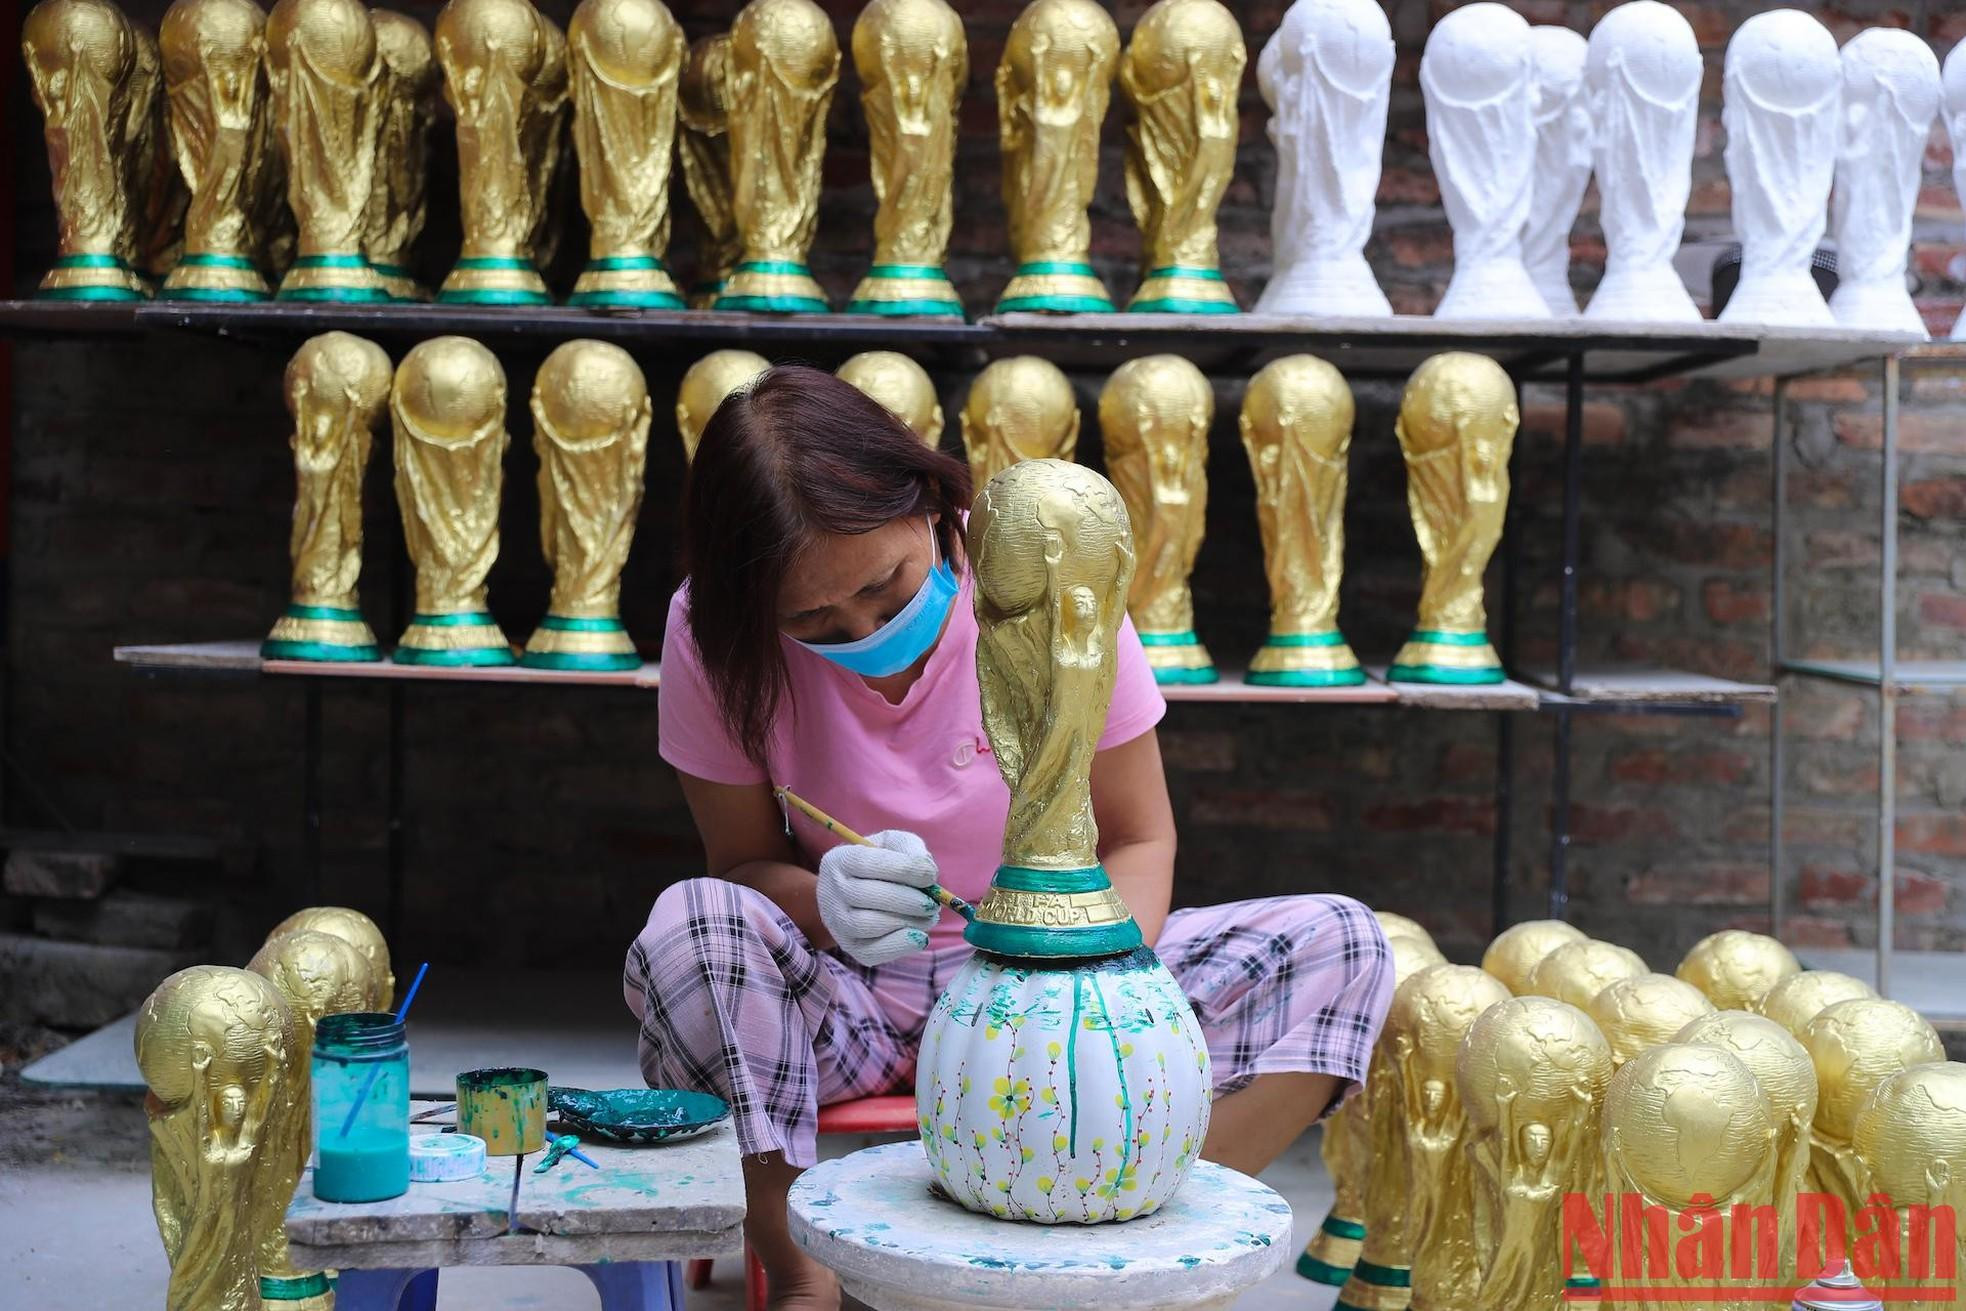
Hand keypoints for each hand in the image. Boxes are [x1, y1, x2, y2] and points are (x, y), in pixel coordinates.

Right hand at [817, 831, 940, 966]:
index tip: (931, 875)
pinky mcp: (849, 946)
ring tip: (928, 917)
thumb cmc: (879, 865)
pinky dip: (901, 945)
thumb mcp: (892, 845)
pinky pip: (873, 952)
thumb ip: (910, 847)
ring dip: (907, 922)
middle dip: (910, 900)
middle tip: (933, 903)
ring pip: (869, 925)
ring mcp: (837, 922)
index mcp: (840, 859)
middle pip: (868, 896)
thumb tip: (927, 870)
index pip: (867, 863)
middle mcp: (832, 890)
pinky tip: (920, 936)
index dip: (904, 869)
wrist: (852, 895)